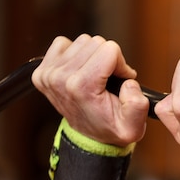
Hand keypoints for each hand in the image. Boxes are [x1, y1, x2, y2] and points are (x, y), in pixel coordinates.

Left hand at [32, 34, 148, 146]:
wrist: (91, 138)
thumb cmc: (112, 129)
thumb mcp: (133, 126)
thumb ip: (137, 105)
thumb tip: (128, 82)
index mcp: (81, 87)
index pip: (109, 50)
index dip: (121, 64)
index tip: (120, 80)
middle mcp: (60, 78)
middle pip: (95, 43)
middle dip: (107, 58)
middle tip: (109, 79)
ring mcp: (48, 73)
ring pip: (81, 41)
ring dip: (93, 56)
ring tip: (96, 76)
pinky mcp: (42, 70)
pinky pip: (63, 44)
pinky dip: (76, 54)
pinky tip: (81, 71)